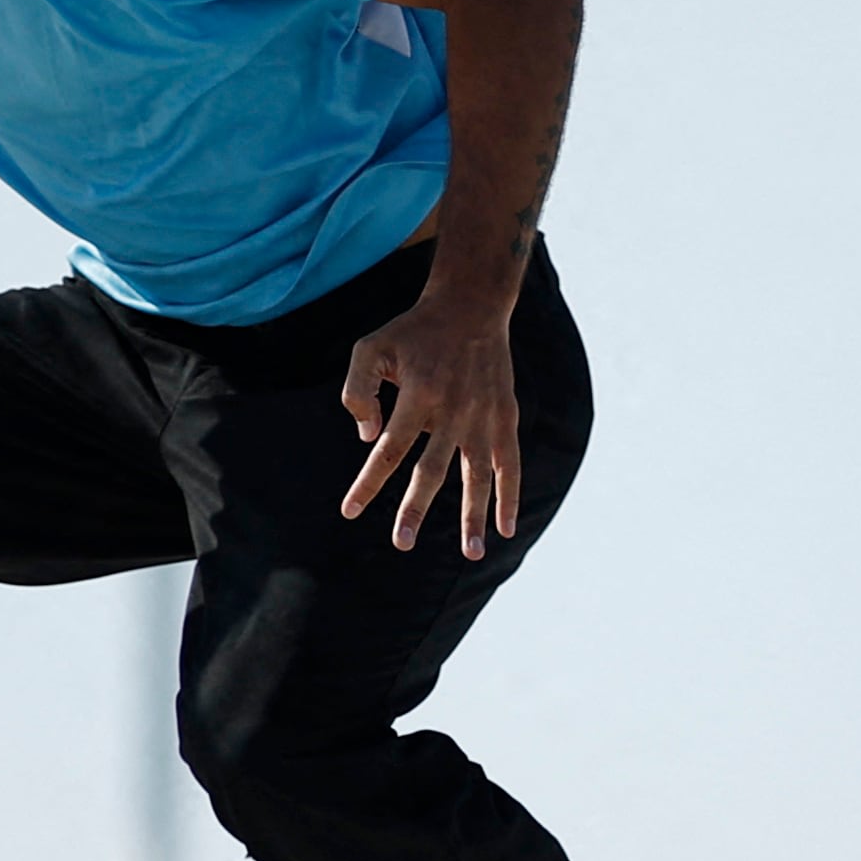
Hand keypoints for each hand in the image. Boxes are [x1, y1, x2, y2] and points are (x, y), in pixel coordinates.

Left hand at [340, 291, 525, 558]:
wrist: (471, 307)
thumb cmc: (412, 332)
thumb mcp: (370, 347)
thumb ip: (358, 391)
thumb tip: (367, 437)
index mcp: (418, 394)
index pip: (389, 450)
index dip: (369, 482)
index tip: (350, 511)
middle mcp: (453, 410)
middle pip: (432, 470)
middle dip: (415, 509)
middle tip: (401, 543)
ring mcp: (483, 417)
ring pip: (477, 475)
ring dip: (473, 516)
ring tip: (471, 553)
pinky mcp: (504, 417)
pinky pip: (509, 464)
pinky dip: (509, 496)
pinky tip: (506, 529)